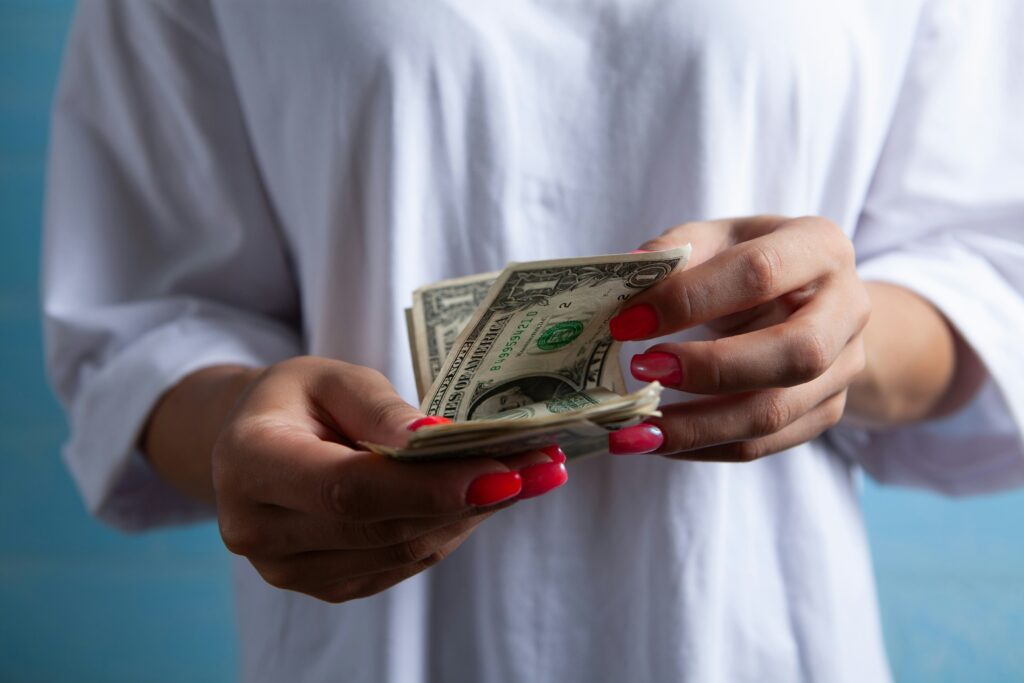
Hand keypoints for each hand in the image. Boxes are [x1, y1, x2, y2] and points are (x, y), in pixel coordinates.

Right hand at [211, 357, 566, 601]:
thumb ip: (382, 411)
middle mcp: (259, 530)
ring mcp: (290, 570)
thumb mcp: (333, 378)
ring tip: (530, 476)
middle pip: (383, 528)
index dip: (428, 488)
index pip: (348, 490)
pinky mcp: (326, 585)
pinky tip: (485, 496)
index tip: (503, 474)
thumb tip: (441, 443)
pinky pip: (402, 564)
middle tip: (542, 467)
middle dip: (470, 499)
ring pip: (402, 552)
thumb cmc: (296, 399)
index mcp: (249, 464)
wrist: (253, 442)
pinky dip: (449, 528)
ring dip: (471, 515)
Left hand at [605, 215, 869, 460]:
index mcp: (819, 247)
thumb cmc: (750, 264)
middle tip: (642, 370)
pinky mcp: (826, 412)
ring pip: (775, 412)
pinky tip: (658, 440)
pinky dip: (704, 447)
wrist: (810, 301)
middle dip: (710, 368)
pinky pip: (763, 445)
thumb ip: (675, 252)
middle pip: (795, 353)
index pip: (758, 273)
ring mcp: (843, 368)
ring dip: (697, 425)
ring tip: (637, 427)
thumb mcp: (717, 240)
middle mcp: (847, 308)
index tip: (627, 322)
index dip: (689, 299)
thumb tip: (627, 273)